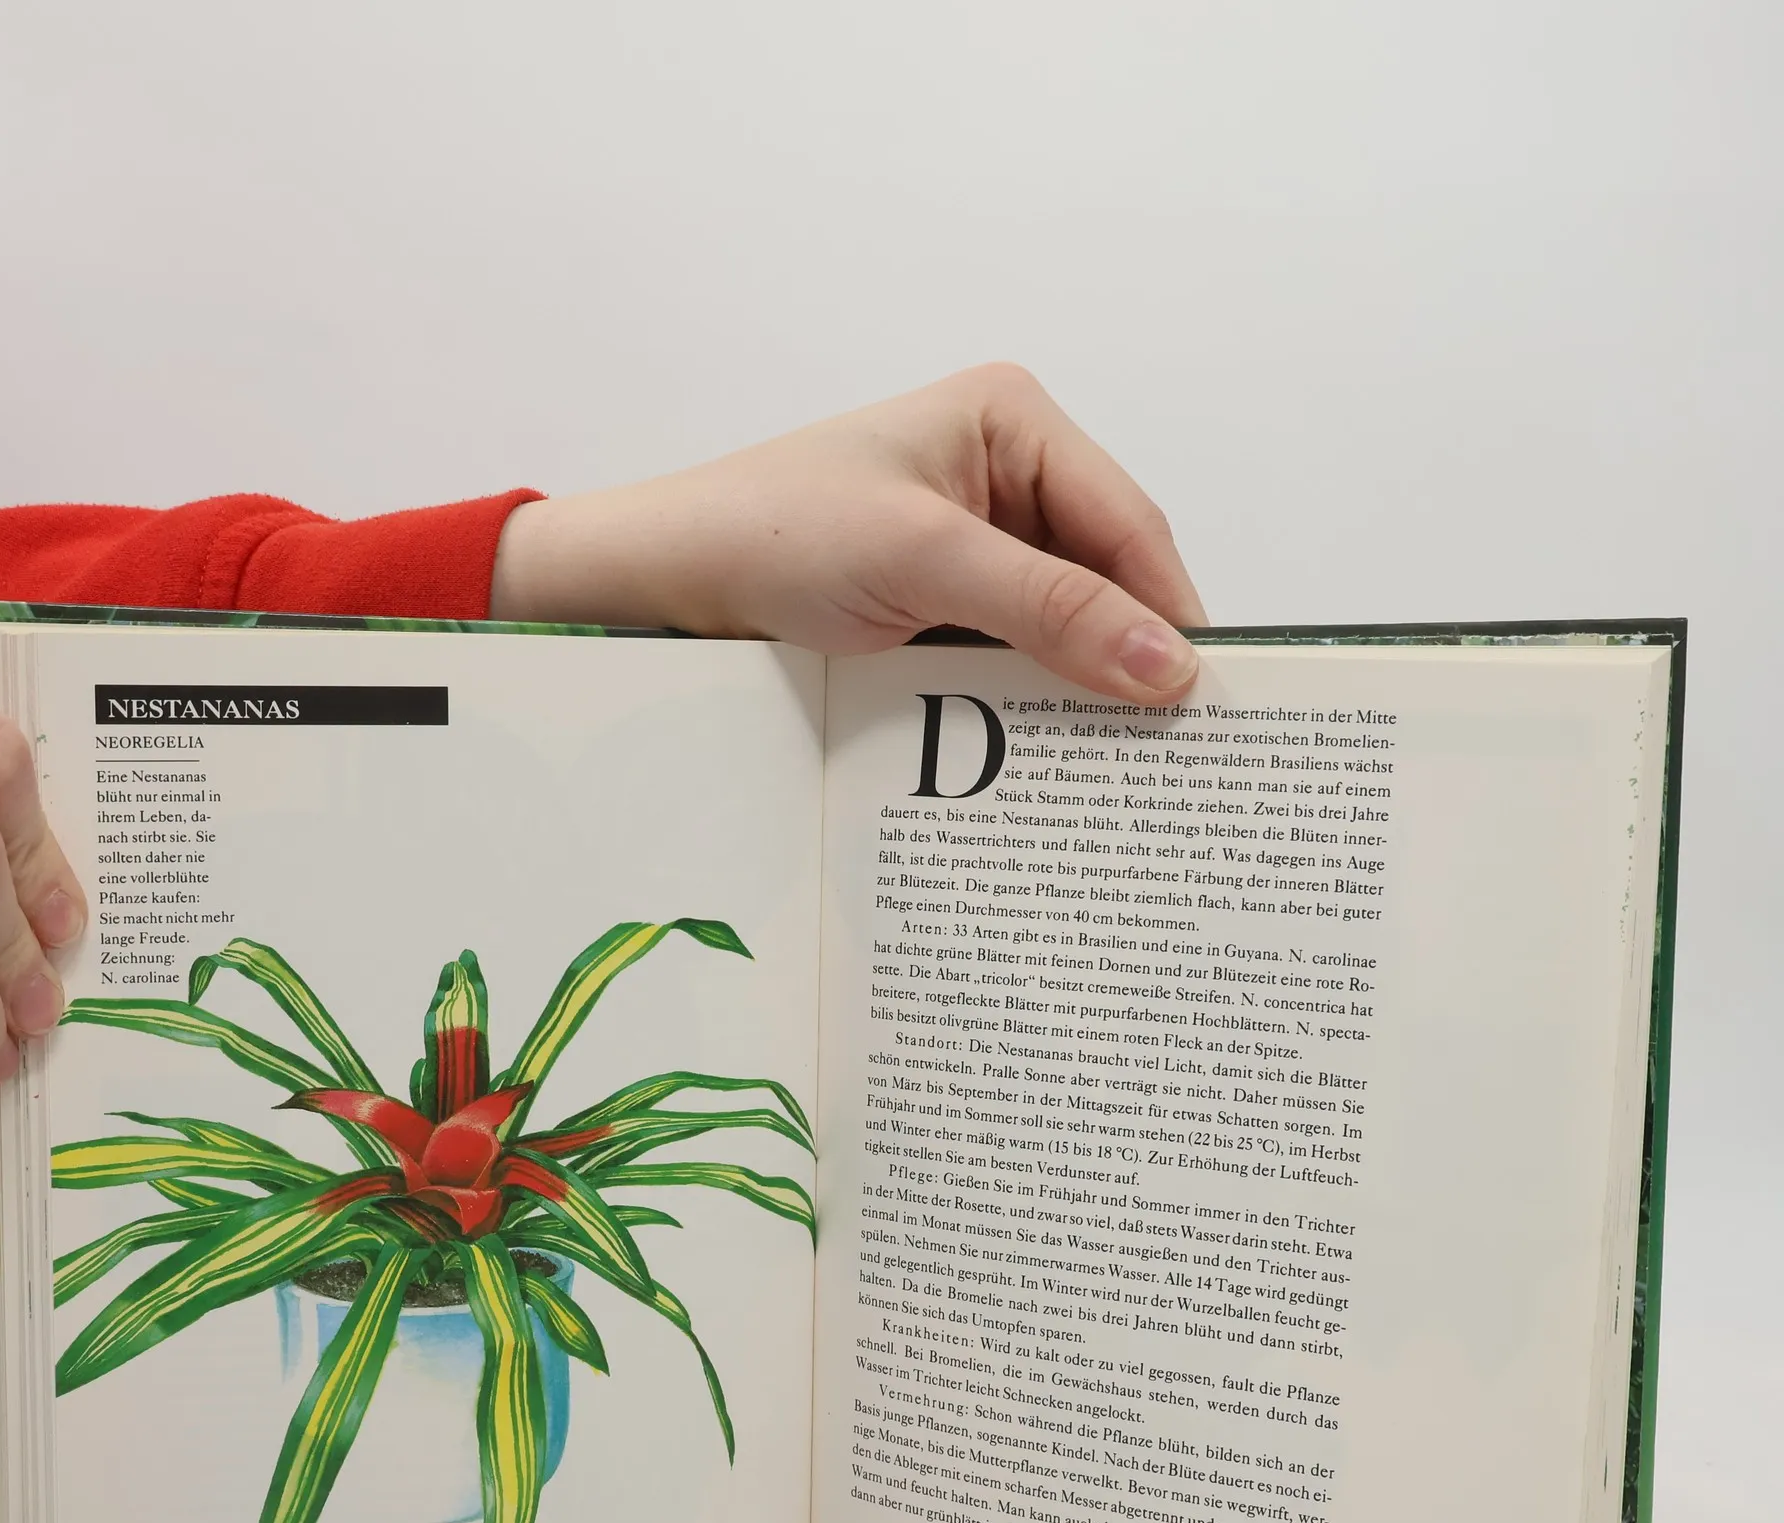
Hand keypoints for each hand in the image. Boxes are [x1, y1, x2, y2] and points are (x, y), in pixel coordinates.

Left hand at [492, 363, 1206, 702]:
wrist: (661, 581)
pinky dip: (1027, 696)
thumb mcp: (926, 561)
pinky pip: (1011, 652)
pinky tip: (1044, 745)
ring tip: (1117, 758)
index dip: (1170, 610)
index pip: (1127, 523)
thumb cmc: (774, 532)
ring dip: (1078, 683)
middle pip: (1104, 576)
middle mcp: (1003, 473)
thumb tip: (1169, 666)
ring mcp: (972, 541)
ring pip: (1061, 623)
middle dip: (1128, 652)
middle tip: (1171, 745)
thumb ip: (1052, 611)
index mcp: (1013, 421)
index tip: (1204, 697)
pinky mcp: (939, 601)